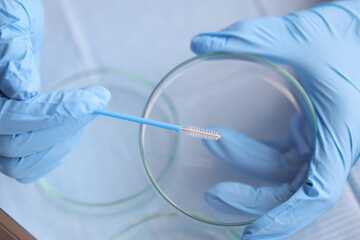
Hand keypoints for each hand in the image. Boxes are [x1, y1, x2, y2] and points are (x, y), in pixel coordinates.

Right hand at [0, 0, 110, 182]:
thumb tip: (20, 90)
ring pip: (20, 162)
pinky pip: (26, 165)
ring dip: (62, 142)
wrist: (8, 28)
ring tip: (86, 113)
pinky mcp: (11, 135)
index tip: (94, 101)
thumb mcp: (10, 22)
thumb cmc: (8, 18)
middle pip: (16, 146)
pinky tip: (72, 131)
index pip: (11, 117)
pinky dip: (52, 154)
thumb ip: (11, 54)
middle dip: (65, 126)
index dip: (56, 113)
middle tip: (96, 104)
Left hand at [191, 0, 359, 238]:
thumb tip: (199, 42)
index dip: (284, 218)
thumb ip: (249, 39)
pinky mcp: (314, 130)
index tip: (251, 234)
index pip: (314, 193)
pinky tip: (234, 140)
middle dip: (252, 193)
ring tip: (215, 138)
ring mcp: (323, 139)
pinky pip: (285, 154)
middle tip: (213, 193)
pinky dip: (258, 151)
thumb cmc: (347, 32)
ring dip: (247, 160)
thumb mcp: (298, 36)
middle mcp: (334, 144)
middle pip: (292, 188)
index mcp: (340, 134)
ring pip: (283, 169)